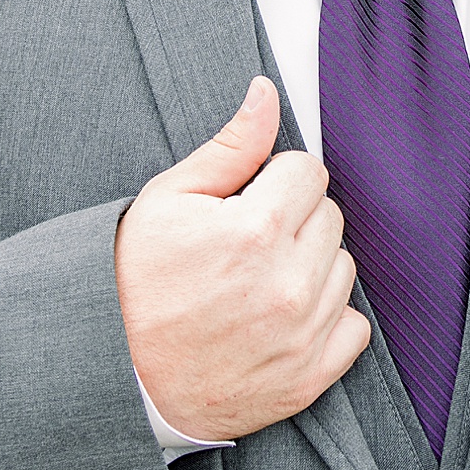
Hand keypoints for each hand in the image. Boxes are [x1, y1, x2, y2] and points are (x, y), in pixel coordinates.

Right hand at [114, 75, 370, 441]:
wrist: (116, 376)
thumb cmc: (135, 283)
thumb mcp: (166, 200)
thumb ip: (230, 146)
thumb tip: (267, 93)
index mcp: (255, 229)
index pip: (308, 171)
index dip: (274, 180)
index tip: (245, 203)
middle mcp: (288, 283)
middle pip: (329, 216)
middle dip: (294, 220)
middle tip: (246, 245)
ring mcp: (302, 334)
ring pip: (343, 268)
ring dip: (310, 267)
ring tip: (257, 283)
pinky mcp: (309, 377)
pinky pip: (353, 327)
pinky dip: (326, 320)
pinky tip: (280, 320)